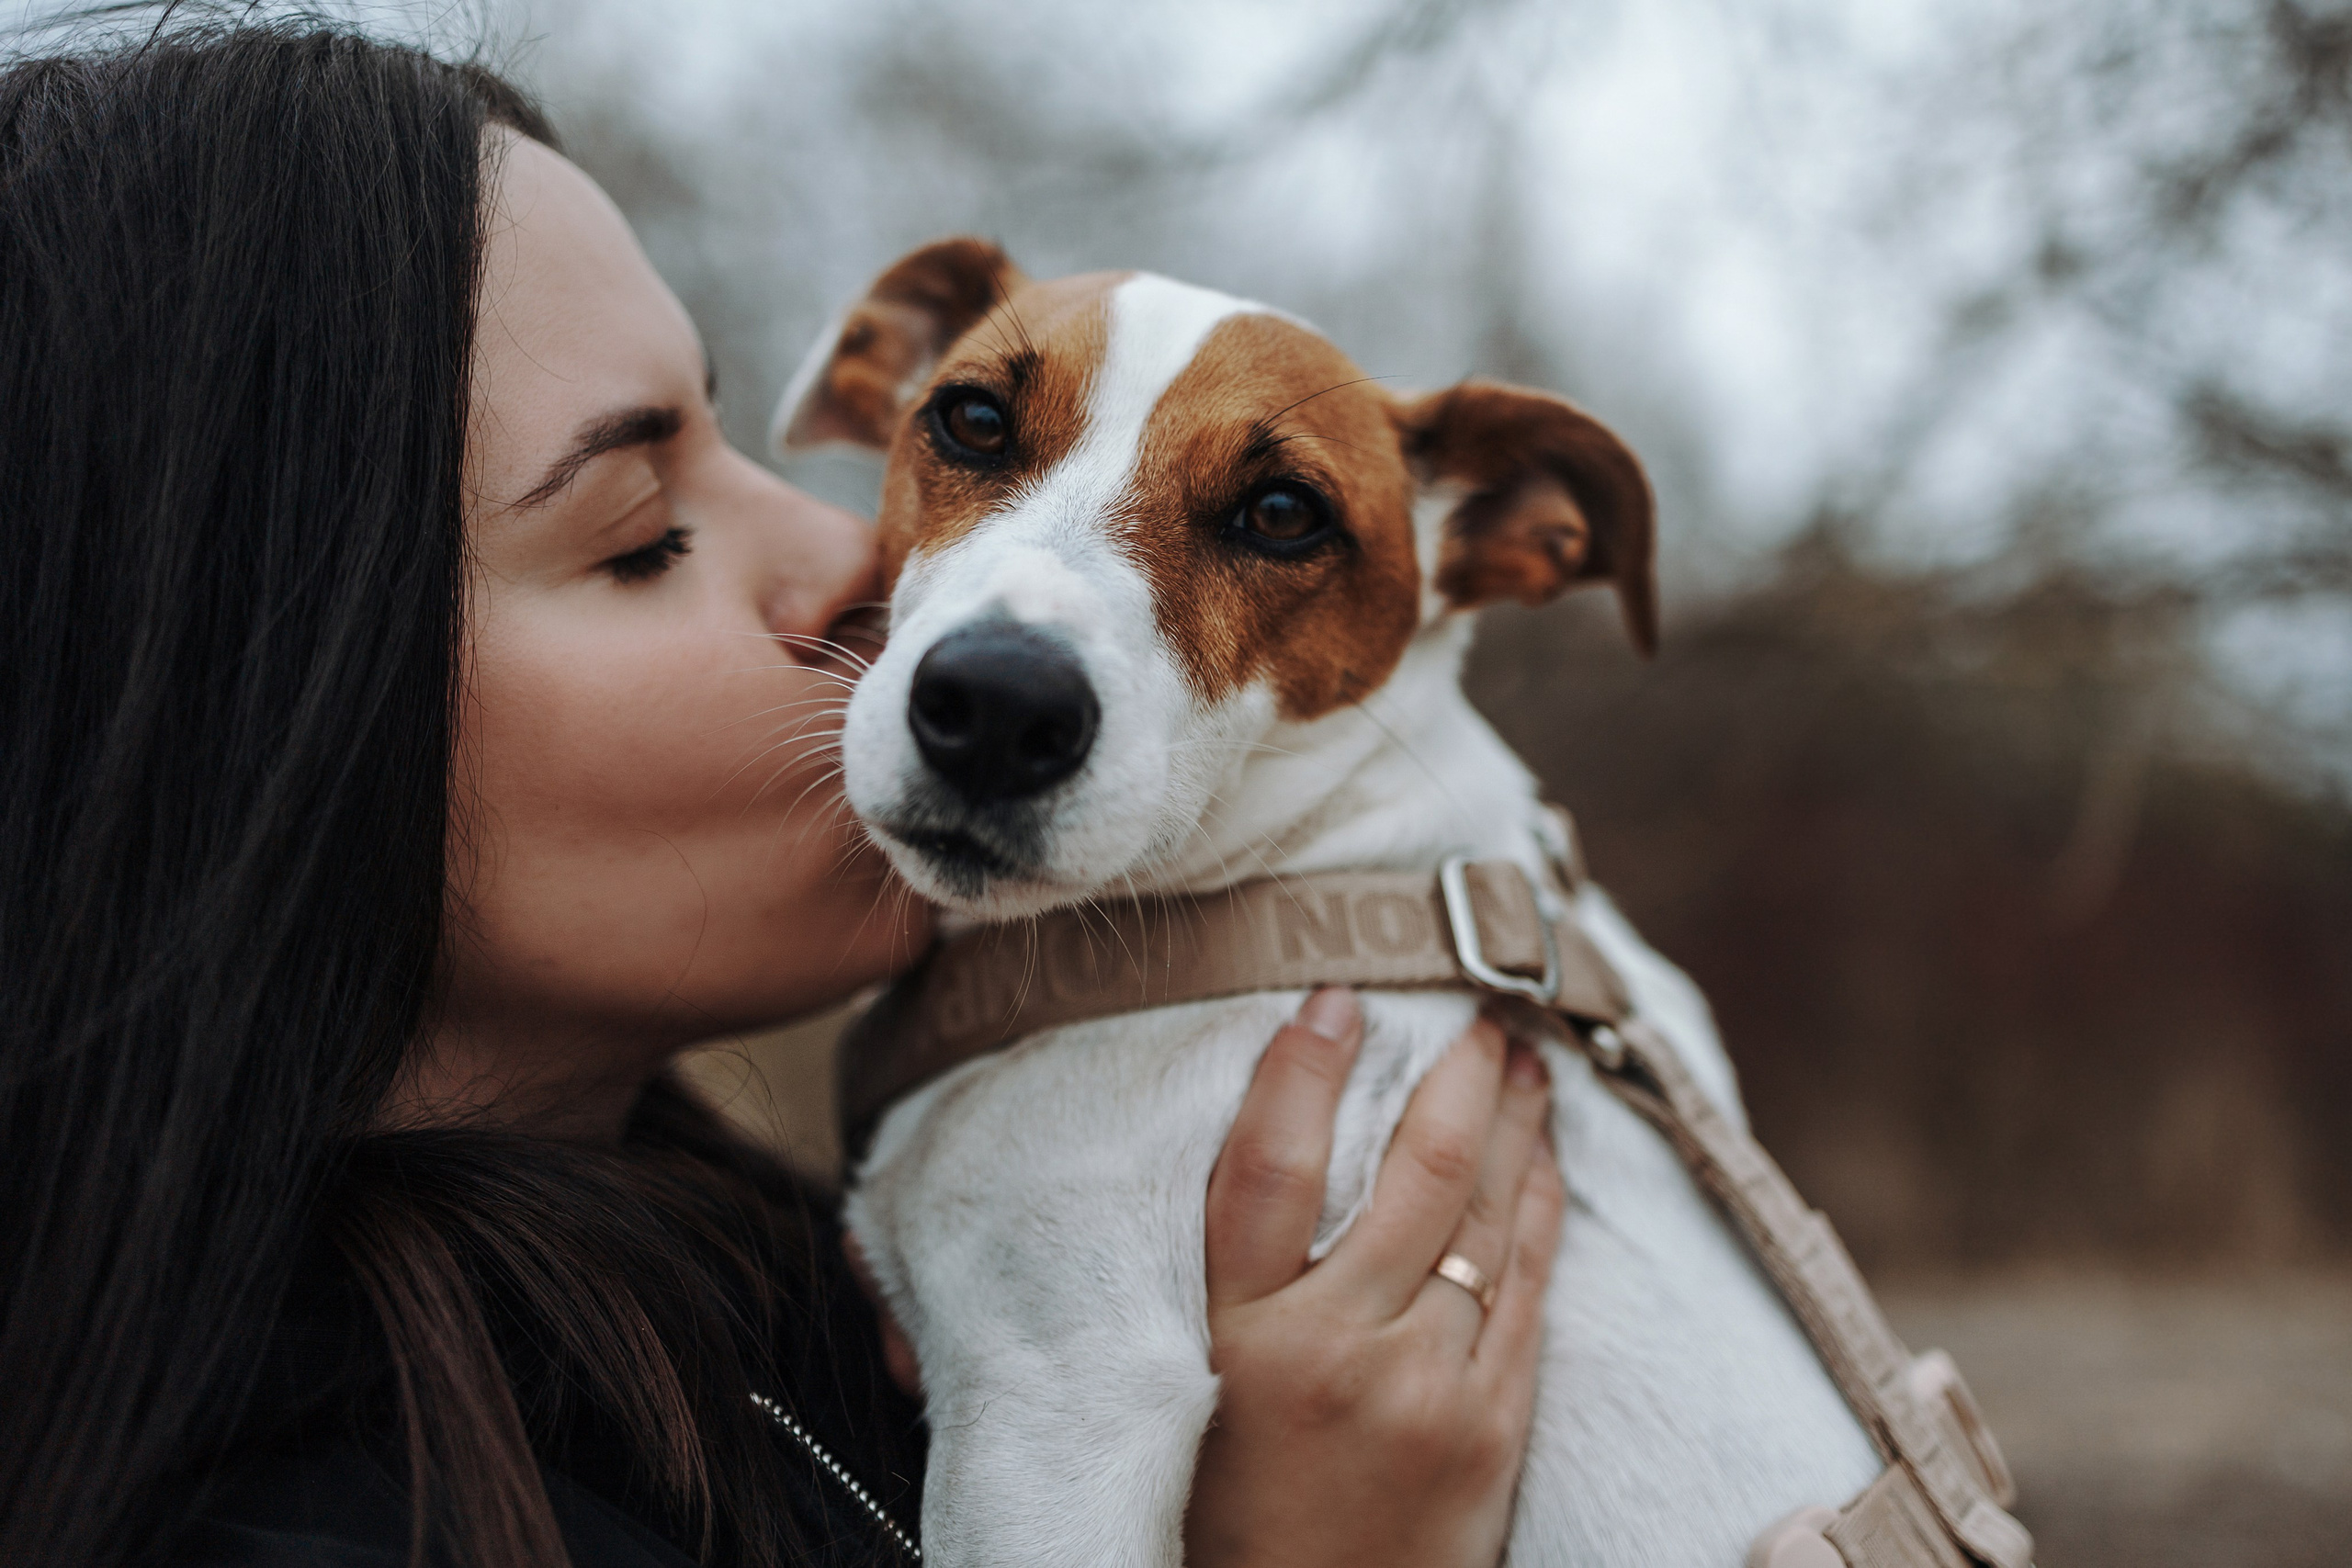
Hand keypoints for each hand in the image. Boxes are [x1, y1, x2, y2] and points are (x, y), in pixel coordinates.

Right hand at [1186, 988, 1564, 1567]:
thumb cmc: (1230, 1508)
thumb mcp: (1196, 1384)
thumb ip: (1229, 1275)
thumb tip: (1267, 1139)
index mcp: (1239, 1339)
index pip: (1268, 1169)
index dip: (1301, 1071)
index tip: (1336, 1000)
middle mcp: (1337, 1352)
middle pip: (1413, 1175)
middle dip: (1457, 1078)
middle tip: (1479, 1011)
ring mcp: (1428, 1389)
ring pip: (1485, 1218)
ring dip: (1514, 1124)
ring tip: (1525, 1060)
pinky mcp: (1493, 1425)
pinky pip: (1528, 1285)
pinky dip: (1540, 1205)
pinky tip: (1546, 1156)